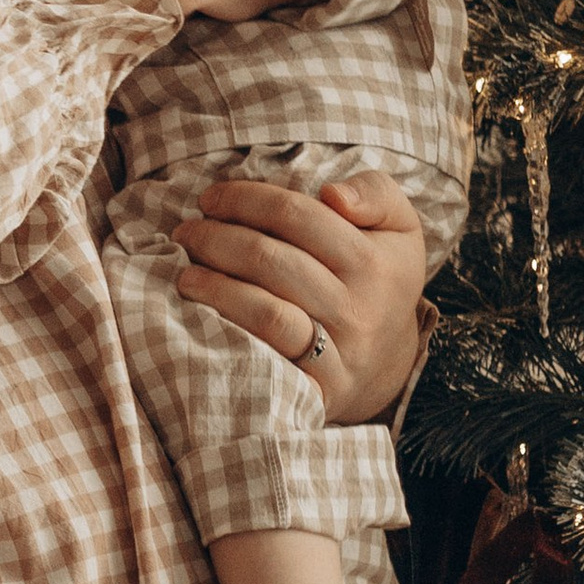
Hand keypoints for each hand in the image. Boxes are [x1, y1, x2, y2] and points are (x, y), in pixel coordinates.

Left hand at [175, 171, 431, 423]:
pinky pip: (266, 355)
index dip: (245, 199)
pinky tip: (201, 314)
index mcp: (375, 261)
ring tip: (185, 272)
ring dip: (213, 286)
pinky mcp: (318, 391)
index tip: (211, 198)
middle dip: (216, 239)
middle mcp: (358, 309)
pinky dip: (229, 329)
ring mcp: (338, 354)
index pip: (296, 216)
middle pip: (270, 260)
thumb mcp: (399, 226)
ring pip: (265, 312)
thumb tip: (332, 194)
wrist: (386, 362)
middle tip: (186, 232)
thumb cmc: (380, 278)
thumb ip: (375, 192)